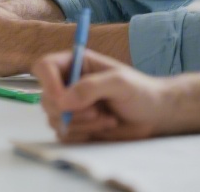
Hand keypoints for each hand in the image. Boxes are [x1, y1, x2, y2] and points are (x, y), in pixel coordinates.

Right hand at [34, 49, 167, 142]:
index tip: (63, 100)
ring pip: (54, 119)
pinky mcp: (75, 126)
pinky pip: (64, 135)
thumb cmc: (141, 91)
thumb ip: (91, 87)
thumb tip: (63, 100)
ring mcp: (70, 106)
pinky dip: (83, 134)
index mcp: (75, 64)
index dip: (48, 83)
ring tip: (107, 118)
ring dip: (81, 123)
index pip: (44, 67)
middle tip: (97, 111)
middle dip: (71, 111)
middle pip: (46, 98)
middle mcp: (67, 83)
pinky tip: (103, 127)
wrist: (155, 115)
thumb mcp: (119, 82)